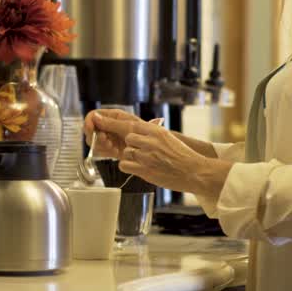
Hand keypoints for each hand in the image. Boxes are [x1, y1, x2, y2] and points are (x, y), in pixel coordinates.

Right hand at [82, 108, 140, 157]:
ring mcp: (108, 137)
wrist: (150, 149)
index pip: (92, 116)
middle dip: (97, 138)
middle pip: (90, 130)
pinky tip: (115, 153)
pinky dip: (105, 153)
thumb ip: (110, 123)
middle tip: (108, 143)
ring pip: (93, 142)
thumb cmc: (144, 134)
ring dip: (101, 146)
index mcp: (112, 116)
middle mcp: (108, 126)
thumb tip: (94, 117)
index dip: (89, 122)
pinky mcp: (109, 148)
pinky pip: (99, 150)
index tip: (90, 130)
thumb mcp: (128, 126)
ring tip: (114, 149)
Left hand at [93, 114, 233, 201]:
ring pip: (126, 152)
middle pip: (126, 138)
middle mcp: (150, 141)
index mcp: (156, 131)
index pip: (128, 124)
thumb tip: (135, 132)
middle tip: (137, 150)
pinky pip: (125, 165)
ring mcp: (147, 156)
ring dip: (131, 157)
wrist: (194, 171)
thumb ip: (151, 134)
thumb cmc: (182, 156)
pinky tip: (139, 168)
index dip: (111, 123)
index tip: (97, 118)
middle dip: (129, 145)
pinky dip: (128, 166)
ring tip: (145, 161)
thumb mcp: (168, 138)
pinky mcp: (145, 170)